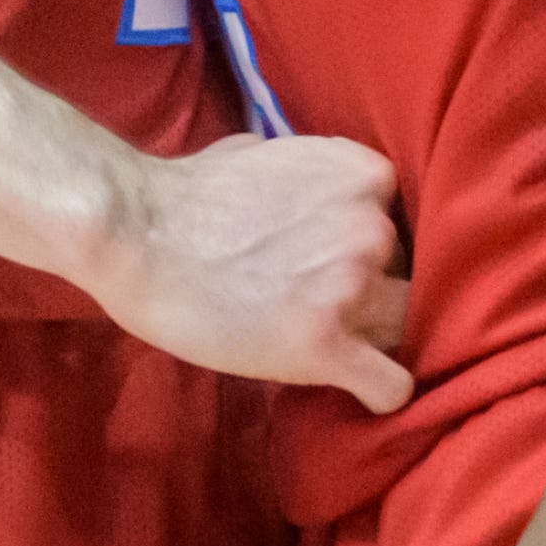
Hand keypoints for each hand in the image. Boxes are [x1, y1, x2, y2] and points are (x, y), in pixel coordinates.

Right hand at [89, 132, 413, 406]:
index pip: (401, 222)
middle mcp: (373, 228)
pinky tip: (362, 390)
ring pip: (403, 327)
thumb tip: (317, 187)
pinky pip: (389, 384)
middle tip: (325, 304)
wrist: (139, 236)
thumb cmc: (190, 191)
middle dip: (372, 291)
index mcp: (366, 176)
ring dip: (371, 337)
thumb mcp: (275, 153)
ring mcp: (353, 287)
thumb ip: (315, 176)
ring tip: (326, 342)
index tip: (337, 262)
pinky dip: (381, 391)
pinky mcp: (326, 346)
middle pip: (405, 275)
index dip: (370, 247)